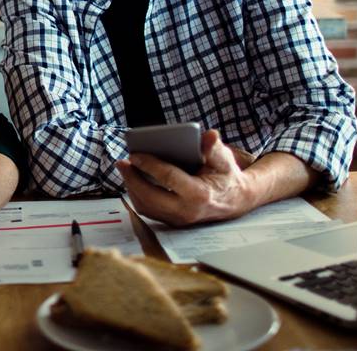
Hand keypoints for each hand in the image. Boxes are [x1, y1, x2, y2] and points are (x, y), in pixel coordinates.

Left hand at [115, 129, 255, 225]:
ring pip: (146, 207)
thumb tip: (209, 134)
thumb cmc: (226, 176)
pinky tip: (132, 180)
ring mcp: (179, 220)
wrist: (235, 201)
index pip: (168, 179)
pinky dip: (137, 195)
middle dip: (133, 179)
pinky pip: (149, 211)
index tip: (135, 154)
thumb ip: (214, 147)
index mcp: (199, 195)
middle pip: (151, 197)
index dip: (149, 165)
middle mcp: (187, 211)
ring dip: (131, 188)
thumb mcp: (224, 159)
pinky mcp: (173, 222)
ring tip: (124, 169)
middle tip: (122, 163)